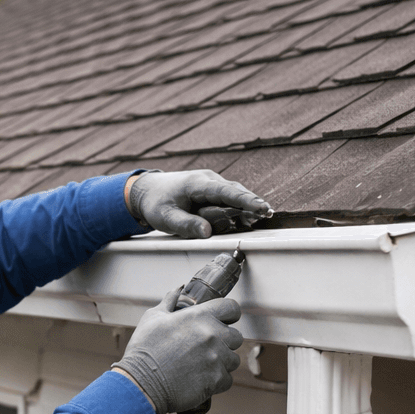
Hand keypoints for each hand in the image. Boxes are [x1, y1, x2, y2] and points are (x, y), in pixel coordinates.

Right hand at [115, 290, 242, 413]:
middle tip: (206, 349)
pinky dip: (216, 381)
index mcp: (199, 316)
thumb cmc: (144, 350)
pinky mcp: (216, 379)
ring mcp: (216, 357)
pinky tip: (200, 380)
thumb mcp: (153, 318)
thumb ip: (170, 301)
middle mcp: (212, 334)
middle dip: (225, 342)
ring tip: (201, 366)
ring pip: (233, 360)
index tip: (224, 321)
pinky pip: (227, 379)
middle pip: (236, 336)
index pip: (232, 308)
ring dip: (222, 363)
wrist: (141, 383)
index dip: (229, 315)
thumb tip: (179, 290)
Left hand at [125, 169, 271, 237]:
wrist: (147, 191)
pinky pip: (228, 199)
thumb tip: (207, 233)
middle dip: (252, 202)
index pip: (226, 192)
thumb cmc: (156, 203)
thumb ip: (185, 225)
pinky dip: (239, 207)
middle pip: (235, 191)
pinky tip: (248, 218)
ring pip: (233, 195)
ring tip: (261, 217)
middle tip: (267, 214)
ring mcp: (211, 185)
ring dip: (247, 206)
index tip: (260, 208)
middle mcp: (208, 180)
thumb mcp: (165, 217)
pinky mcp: (211, 192)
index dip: (245, 200)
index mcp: (198, 184)